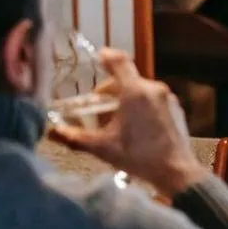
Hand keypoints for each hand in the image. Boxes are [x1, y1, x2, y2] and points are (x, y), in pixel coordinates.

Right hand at [47, 48, 208, 196]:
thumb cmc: (139, 158)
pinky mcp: (175, 109)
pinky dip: (141, 107)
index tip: (98, 56)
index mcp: (135, 92)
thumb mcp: (103, 148)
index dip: (106, 56)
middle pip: (127, 79)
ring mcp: (167, 98)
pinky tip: (136, 128)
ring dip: (126, 100)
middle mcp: (152, 89)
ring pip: (140, 90)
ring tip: (116, 123)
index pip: (119, 61)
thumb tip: (52, 133)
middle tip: (99, 110)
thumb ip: (75, 138)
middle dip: (110, 92)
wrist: (176, 171)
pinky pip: (153, 100)